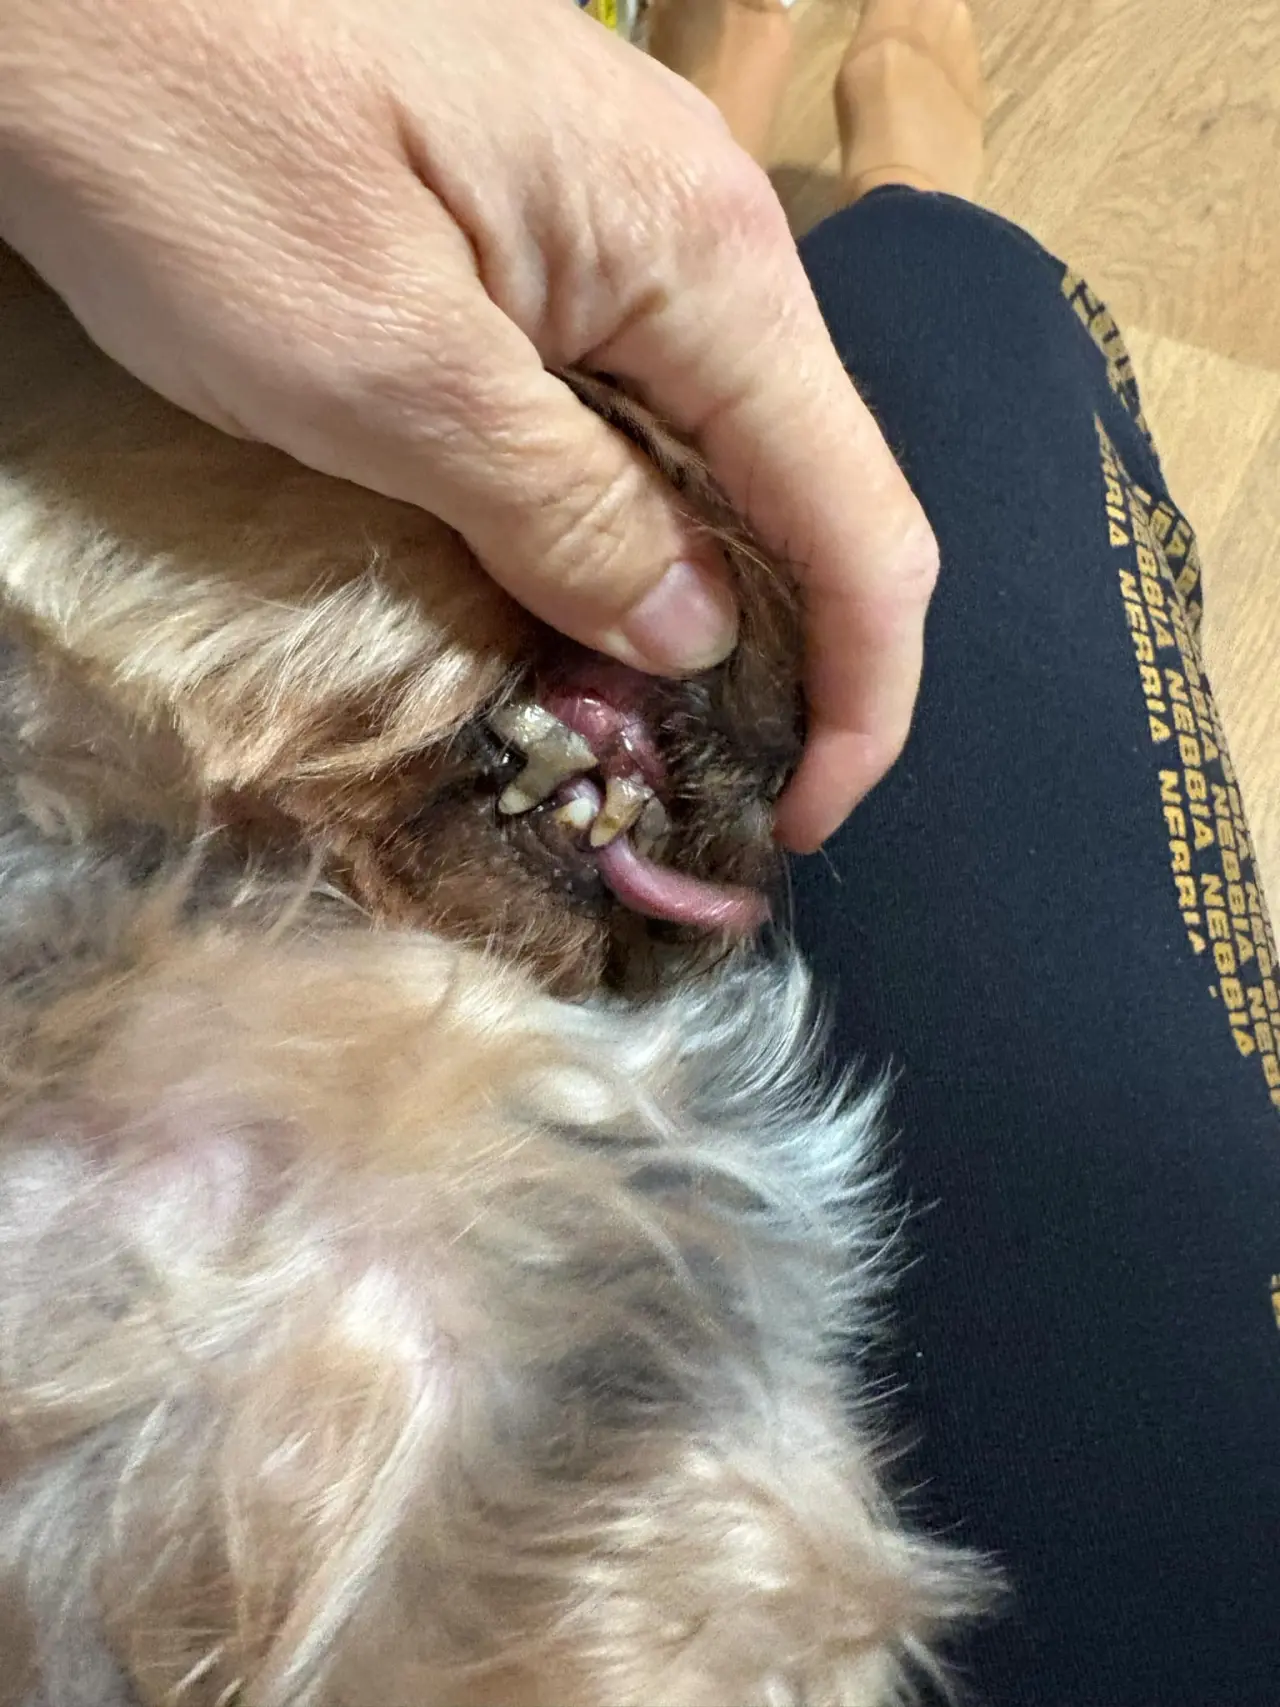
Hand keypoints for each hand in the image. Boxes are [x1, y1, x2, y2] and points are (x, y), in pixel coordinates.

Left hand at [0, 0, 936, 850]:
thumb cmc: (189, 143)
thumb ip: (563, 510)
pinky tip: (567, 593)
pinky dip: (623, 526)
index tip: (797, 820)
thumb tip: (697, 637)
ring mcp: (626, 222)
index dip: (858, 695)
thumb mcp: (377, 370)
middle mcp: (701, 232)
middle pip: (809, 491)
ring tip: (622, 720)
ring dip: (694, 604)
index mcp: (701, 256)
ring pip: (721, 456)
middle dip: (779, 663)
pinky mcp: (548, 231)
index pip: (859, 518)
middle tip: (685, 788)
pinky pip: (636, 409)